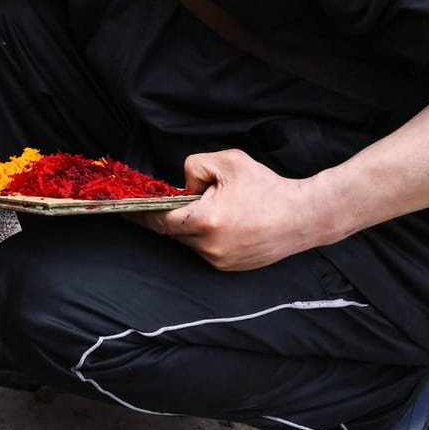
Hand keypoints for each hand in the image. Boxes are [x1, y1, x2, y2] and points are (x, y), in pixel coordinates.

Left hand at [137, 149, 341, 271]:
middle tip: (177, 201)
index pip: (159, 220)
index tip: (124, 209)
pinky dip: (205, 237)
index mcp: (206, 221)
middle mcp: (210, 246)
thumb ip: (194, 167)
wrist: (304, 216)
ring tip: (216, 209)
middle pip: (172, 232)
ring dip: (191, 226)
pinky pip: (205, 250)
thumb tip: (181, 186)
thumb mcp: (228, 162)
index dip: (140, 214)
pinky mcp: (230, 268)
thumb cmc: (267, 187)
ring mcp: (220, 261)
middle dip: (172, 216)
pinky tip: (225, 222)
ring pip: (189, 242)